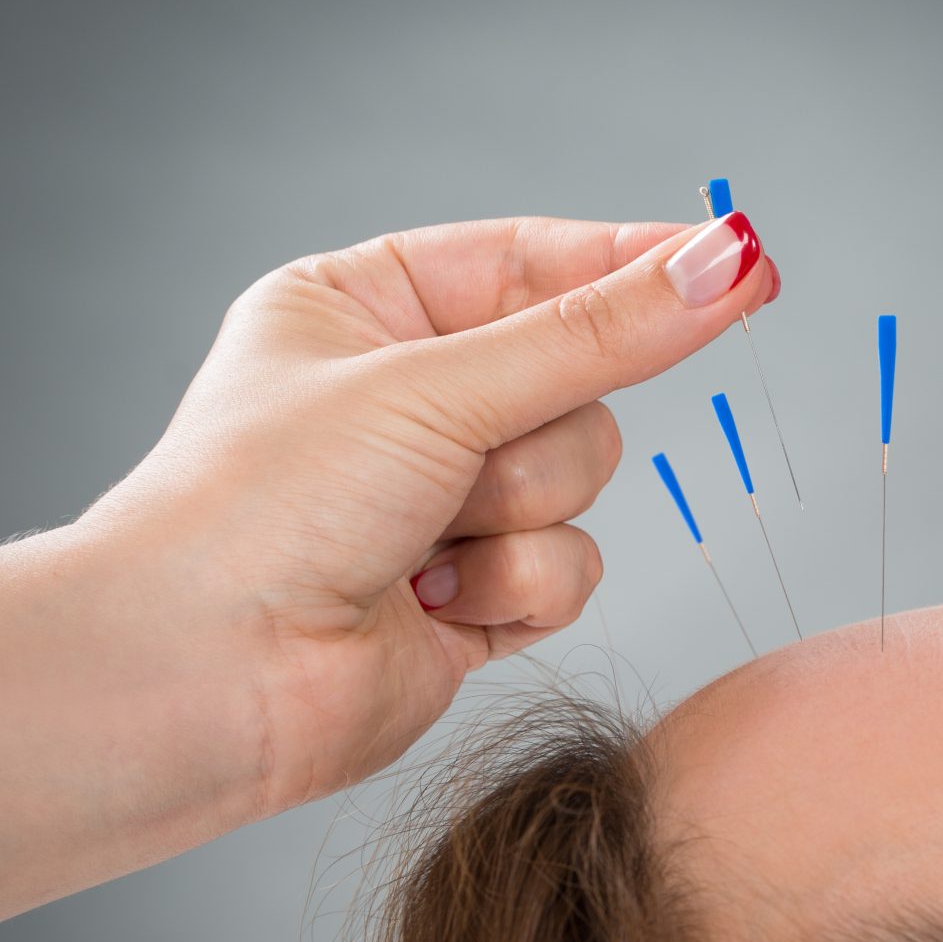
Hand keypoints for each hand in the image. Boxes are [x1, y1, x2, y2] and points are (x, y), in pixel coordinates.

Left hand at [91, 214, 776, 813]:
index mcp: (363, 311)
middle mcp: (405, 401)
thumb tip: (726, 263)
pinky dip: (513, 589)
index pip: (532, 260)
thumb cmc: (261, 509)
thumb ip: (599, 334)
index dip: (631, 264)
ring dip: (517, 515)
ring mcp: (441, 502)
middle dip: (535, 431)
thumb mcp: (439, 388)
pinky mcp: (473, 598)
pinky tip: (428, 606)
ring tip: (422, 543)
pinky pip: (570, 568)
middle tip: (469, 454)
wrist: (205, 680)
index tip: (737, 261)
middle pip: (578, 382)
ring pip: (583, 480)